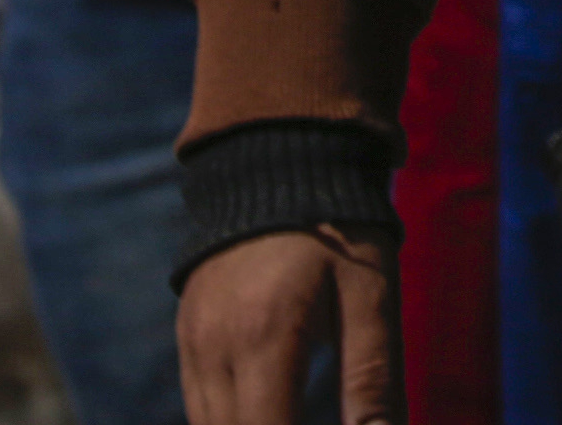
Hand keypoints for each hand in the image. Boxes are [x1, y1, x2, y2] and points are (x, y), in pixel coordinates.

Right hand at [178, 224, 395, 424]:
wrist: (282, 162)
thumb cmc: (340, 231)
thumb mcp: (371, 297)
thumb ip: (373, 377)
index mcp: (262, 338)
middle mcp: (213, 348)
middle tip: (315, 420)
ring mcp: (193, 344)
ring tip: (297, 418)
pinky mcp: (188, 337)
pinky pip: (200, 406)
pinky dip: (233, 423)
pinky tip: (272, 417)